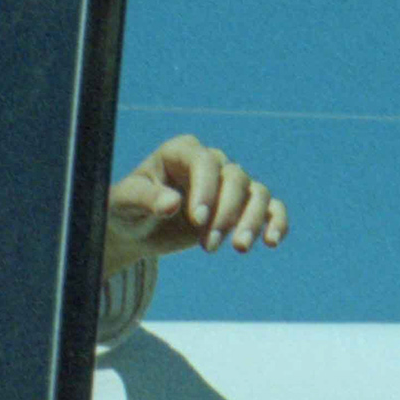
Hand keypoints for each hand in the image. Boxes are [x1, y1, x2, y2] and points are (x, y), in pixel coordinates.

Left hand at [105, 133, 287, 268]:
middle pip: (235, 178)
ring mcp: (228, 185)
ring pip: (256, 192)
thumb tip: (172, 204)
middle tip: (208, 247)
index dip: (206, 188)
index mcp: (182, 152)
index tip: (198, 219)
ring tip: (239, 248)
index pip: (205, 162)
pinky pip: (269, 208)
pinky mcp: (240, 208)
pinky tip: (272, 241)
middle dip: (227, 213)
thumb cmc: (127, 209)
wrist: (135, 229)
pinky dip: (276, 221)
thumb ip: (146, 199)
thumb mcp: (124, 202)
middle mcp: (210, 164)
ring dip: (252, 220)